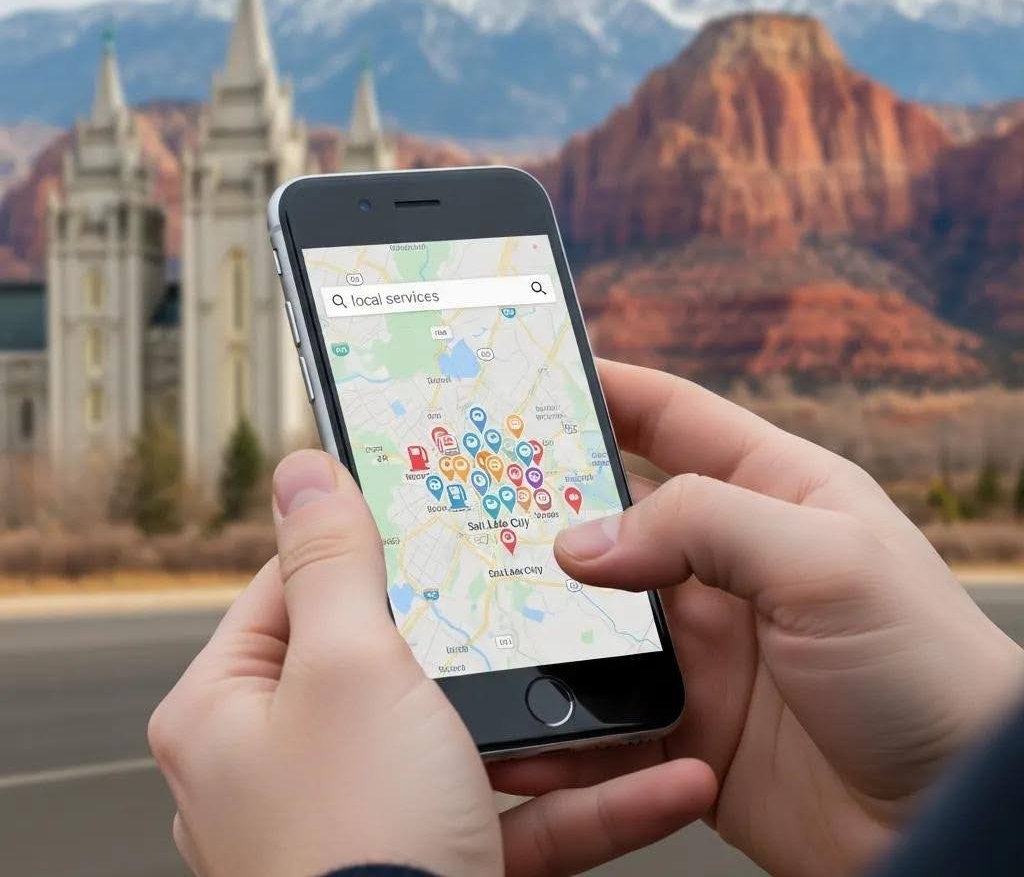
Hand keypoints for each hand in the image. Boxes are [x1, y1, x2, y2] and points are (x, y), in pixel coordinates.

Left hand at [149, 449, 716, 876]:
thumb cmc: (353, 842)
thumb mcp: (347, 667)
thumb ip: (332, 560)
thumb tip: (300, 471)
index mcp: (233, 704)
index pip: (299, 583)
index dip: (369, 536)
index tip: (434, 498)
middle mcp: (287, 761)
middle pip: (400, 657)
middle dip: (486, 630)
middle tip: (539, 578)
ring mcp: (366, 818)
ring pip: (474, 742)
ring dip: (565, 726)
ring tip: (629, 680)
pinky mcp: (434, 865)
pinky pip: (516, 819)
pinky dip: (588, 802)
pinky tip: (665, 778)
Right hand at [492, 361, 1023, 876]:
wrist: (956, 825)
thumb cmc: (931, 672)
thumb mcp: (827, 563)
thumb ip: (702, 524)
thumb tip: (583, 541)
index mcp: (776, 494)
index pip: (673, 417)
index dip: (607, 390)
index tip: (535, 376)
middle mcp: (733, 562)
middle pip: (618, 515)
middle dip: (550, 505)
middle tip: (478, 495)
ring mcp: (707, 645)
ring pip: (597, 614)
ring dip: (544, 612)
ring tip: (480, 602)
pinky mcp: (687, 721)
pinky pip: (604, 709)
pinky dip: (562, 711)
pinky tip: (527, 710)